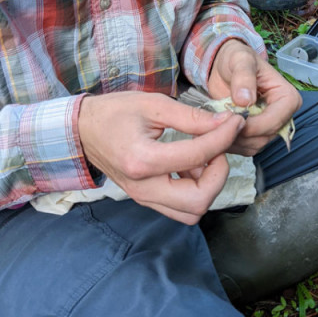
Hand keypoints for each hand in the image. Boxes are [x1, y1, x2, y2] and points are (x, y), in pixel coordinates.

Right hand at [78, 91, 244, 224]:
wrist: (82, 130)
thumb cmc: (113, 112)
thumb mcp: (153, 104)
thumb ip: (191, 117)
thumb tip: (224, 123)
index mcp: (143, 160)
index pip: (198, 155)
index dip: (224, 137)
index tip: (235, 122)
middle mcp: (143, 188)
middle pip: (199, 201)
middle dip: (219, 174)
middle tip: (218, 148)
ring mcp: (143, 198)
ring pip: (191, 212)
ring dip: (208, 186)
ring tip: (205, 157)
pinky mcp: (146, 199)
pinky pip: (180, 207)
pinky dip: (195, 189)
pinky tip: (192, 163)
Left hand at [208, 39, 301, 155]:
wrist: (226, 66)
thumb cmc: (237, 59)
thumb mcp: (240, 59)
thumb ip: (244, 77)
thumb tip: (246, 100)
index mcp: (287, 97)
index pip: (275, 120)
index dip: (254, 125)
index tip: (231, 118)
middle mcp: (283, 115)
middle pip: (265, 136)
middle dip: (240, 133)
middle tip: (217, 122)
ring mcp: (270, 127)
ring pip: (255, 145)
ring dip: (233, 140)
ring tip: (214, 125)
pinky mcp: (256, 135)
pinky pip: (245, 148)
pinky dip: (230, 143)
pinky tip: (216, 130)